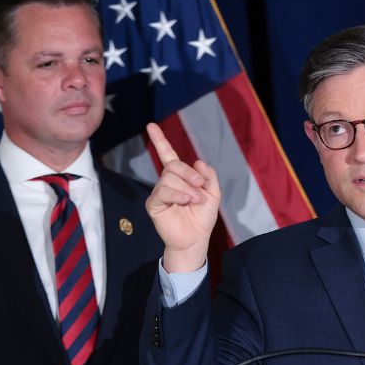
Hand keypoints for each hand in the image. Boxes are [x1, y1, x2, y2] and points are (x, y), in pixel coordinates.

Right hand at [143, 122, 220, 272]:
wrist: (196, 238)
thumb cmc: (202, 217)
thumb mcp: (213, 193)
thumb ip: (208, 176)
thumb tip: (197, 162)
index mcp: (180, 177)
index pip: (167, 154)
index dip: (159, 140)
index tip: (151, 126)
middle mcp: (167, 182)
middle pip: (173, 165)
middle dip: (189, 174)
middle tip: (200, 187)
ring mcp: (159, 193)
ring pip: (169, 177)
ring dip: (187, 188)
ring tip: (194, 200)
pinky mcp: (154, 204)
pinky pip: (163, 191)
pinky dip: (178, 194)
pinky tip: (186, 201)